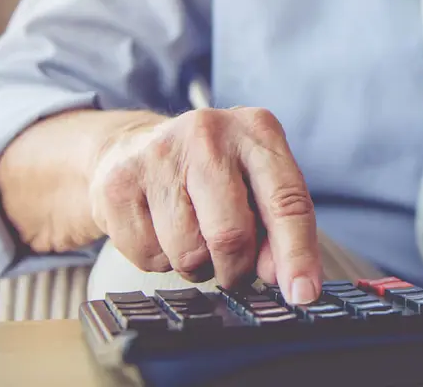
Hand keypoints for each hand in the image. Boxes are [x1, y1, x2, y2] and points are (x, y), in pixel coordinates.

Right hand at [87, 107, 321, 303]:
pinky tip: (162, 231)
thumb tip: (281, 275)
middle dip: (237, 269)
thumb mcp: (255, 183)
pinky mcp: (118, 183)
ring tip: (195, 239)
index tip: (303, 293)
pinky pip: (149, 257)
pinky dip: (161, 262)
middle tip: (234, 269)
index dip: (297, 254)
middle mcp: (208, 133)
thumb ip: (277, 227)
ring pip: (188, 253)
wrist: (131, 147)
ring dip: (198, 266)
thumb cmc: (210, 172)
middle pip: (232, 234)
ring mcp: (158, 155)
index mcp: (256, 130)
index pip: (287, 200)